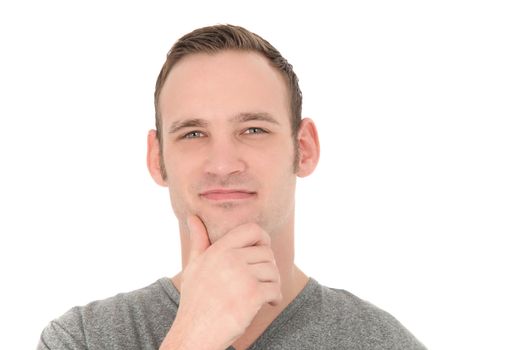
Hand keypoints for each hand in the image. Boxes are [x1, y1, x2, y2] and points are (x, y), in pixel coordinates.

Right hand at [160, 215, 281, 349]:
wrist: (195, 332)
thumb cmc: (195, 300)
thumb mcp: (194, 266)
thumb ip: (199, 240)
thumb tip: (193, 217)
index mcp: (219, 250)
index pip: (252, 229)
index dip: (263, 238)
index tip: (263, 251)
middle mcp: (230, 259)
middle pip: (266, 253)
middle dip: (268, 268)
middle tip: (262, 280)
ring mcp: (241, 277)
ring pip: (273, 271)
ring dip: (273, 284)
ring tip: (263, 294)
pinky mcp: (252, 295)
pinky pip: (276, 289)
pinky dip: (275, 298)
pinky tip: (268, 303)